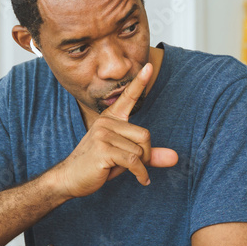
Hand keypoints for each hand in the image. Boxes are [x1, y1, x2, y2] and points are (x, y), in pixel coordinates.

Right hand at [51, 63, 177, 198]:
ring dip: (140, 167)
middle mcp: (106, 122)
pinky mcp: (103, 150)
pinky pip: (134, 162)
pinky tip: (141, 180)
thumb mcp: (126, 158)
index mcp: (110, 118)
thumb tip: (176, 158)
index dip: (139, 82)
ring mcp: (103, 135)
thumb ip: (149, 155)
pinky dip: (140, 174)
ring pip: (140, 151)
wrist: (70, 178)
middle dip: (146, 155)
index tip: (149, 66)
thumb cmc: (98, 165)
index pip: (127, 97)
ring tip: (126, 171)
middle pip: (145, 135)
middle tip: (135, 166)